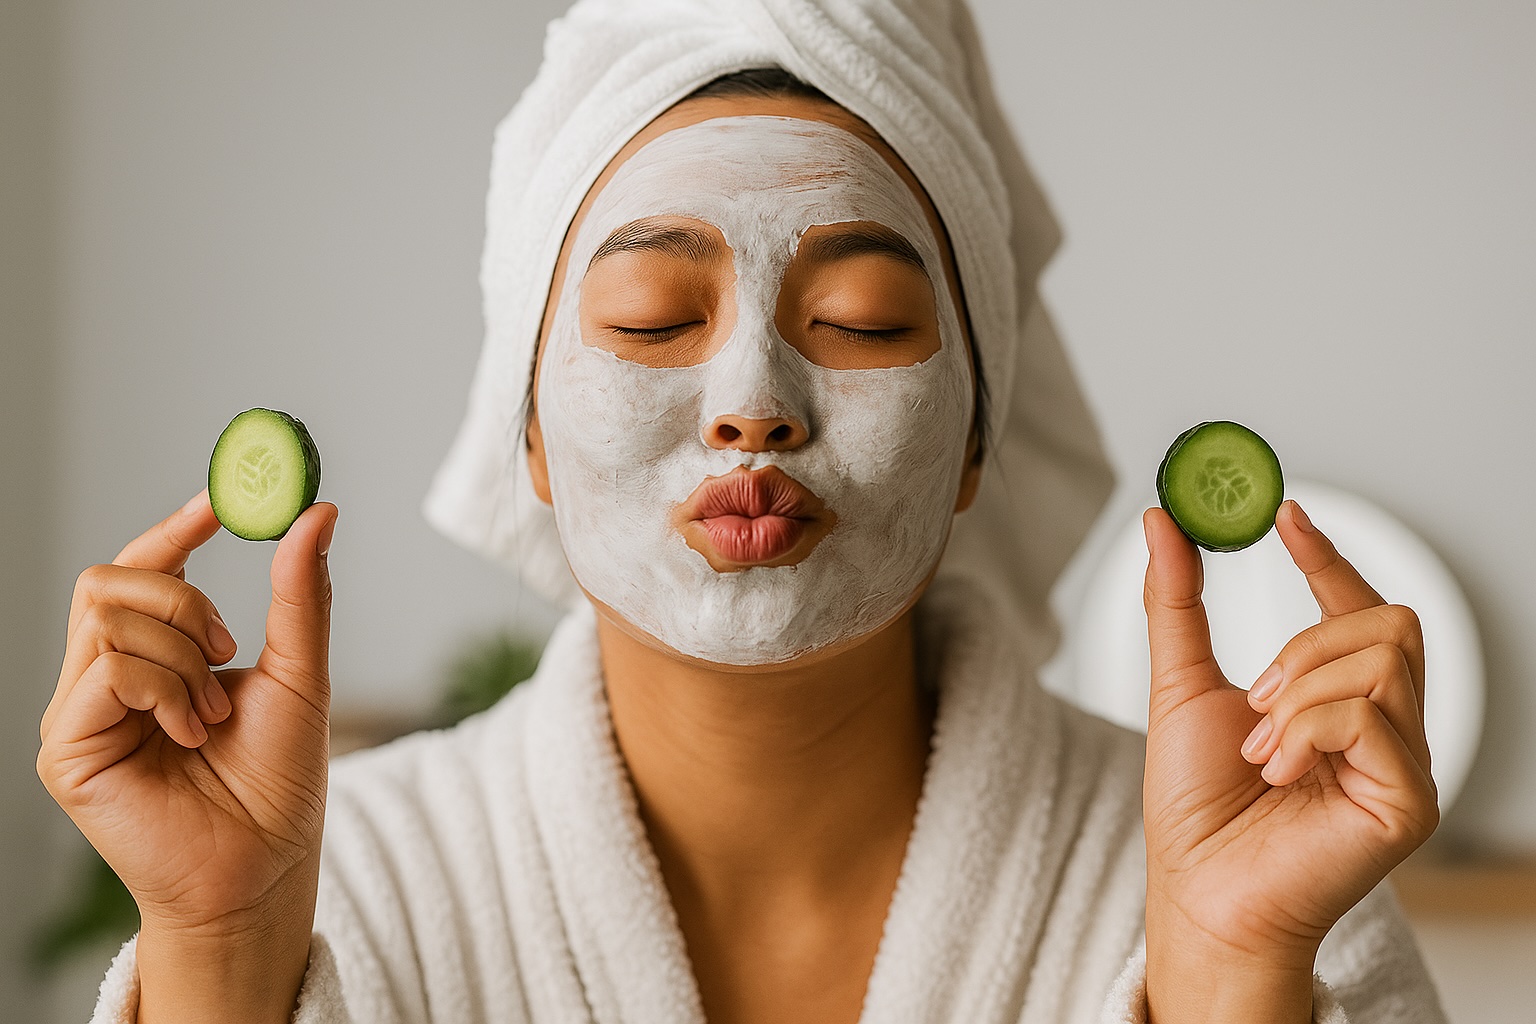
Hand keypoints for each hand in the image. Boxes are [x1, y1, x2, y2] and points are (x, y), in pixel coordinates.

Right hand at [38, 490, 336, 1020]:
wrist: (266, 866)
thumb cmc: (277, 781)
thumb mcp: (299, 672)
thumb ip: (299, 594)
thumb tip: (318, 510)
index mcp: (152, 656)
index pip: (142, 568)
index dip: (173, 527)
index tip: (222, 501)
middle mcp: (105, 679)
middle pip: (111, 578)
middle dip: (182, 597)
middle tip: (226, 647)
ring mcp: (80, 712)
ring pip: (109, 615)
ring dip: (182, 655)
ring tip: (211, 715)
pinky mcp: (67, 748)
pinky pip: (107, 668)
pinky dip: (164, 688)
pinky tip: (189, 732)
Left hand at [1140, 500, 1436, 1021]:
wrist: (1197, 891)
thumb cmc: (1195, 805)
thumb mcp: (1180, 685)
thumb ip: (1178, 602)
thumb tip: (1161, 522)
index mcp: (1342, 701)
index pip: (1360, 608)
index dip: (1327, 555)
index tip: (1284, 513)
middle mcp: (1386, 728)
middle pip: (1389, 620)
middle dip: (1307, 642)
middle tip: (1255, 697)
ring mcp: (1404, 765)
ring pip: (1383, 658)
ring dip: (1299, 693)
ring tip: (1262, 748)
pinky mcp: (1407, 802)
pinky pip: (1370, 716)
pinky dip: (1305, 731)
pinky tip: (1278, 772)